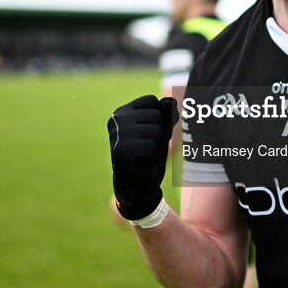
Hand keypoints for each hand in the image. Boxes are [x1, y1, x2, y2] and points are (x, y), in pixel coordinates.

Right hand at [108, 95, 177, 218]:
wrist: (137, 187)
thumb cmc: (149, 156)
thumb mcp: (160, 132)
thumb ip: (165, 115)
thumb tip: (170, 100)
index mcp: (123, 111)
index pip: (152, 101)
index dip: (159, 119)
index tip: (148, 134)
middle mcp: (117, 119)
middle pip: (157, 116)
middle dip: (159, 134)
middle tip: (147, 148)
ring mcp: (117, 133)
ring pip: (157, 131)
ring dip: (157, 147)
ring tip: (144, 155)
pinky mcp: (121, 149)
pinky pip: (153, 147)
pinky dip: (153, 158)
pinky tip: (142, 163)